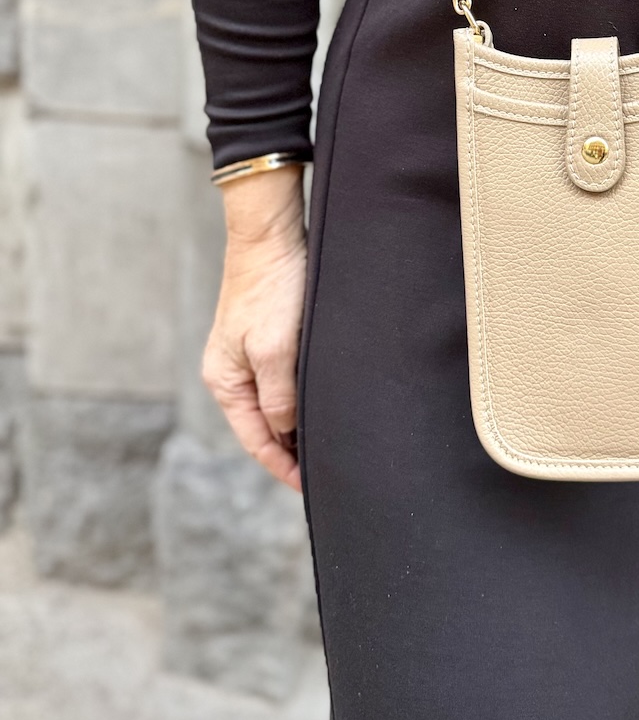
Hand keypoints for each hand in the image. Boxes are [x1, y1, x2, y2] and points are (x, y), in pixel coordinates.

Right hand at [202, 165, 307, 491]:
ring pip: (279, 404)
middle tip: (330, 470)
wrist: (273, 233)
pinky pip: (286, 381)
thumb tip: (287, 432)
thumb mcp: (276, 350)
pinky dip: (304, 398)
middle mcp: (233, 372)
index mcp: (225, 381)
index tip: (312, 486)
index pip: (256, 440)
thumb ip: (280, 398)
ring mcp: (251, 355)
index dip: (284, 466)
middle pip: (265, 426)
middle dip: (293, 450)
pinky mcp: (270, 337)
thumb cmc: (272, 288)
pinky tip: (328, 403)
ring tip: (333, 444)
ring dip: (301, 424)